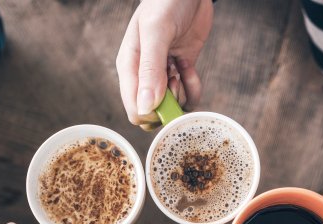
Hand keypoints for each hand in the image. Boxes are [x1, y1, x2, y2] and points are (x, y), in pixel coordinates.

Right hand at [116, 0, 212, 129]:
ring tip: (182, 67)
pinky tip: (189, 66)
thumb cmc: (167, 3)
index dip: (153, 113)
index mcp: (129, 68)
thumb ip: (150, 69)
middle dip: (170, 105)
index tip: (168, 94)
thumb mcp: (157, 32)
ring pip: (172, 106)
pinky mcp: (180, 71)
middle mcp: (143, 75)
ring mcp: (163, 75)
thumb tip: (144, 107)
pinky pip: (187, 95)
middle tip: (175, 79)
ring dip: (183, 93)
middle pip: (154, 112)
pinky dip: (193, 87)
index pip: (135, 109)